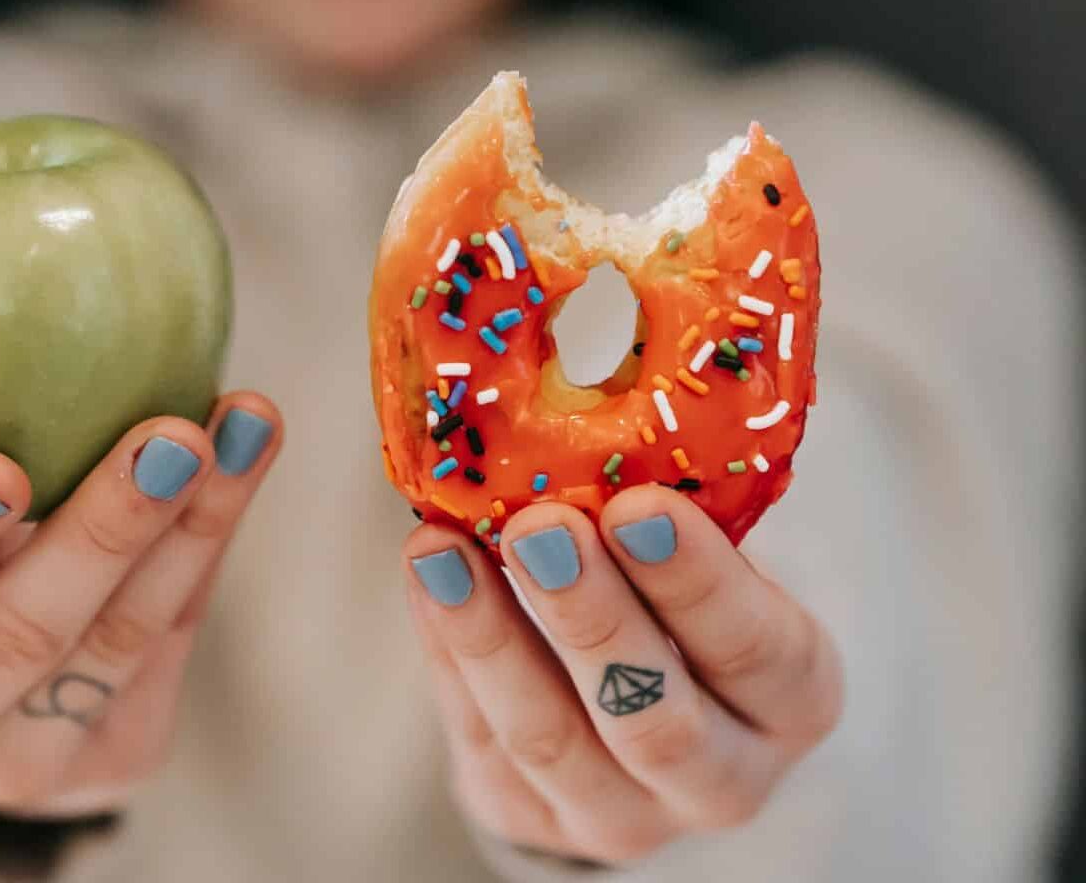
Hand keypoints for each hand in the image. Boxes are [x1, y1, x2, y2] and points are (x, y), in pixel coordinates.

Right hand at [0, 393, 281, 816]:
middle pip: (16, 634)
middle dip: (103, 530)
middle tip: (171, 433)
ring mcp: (15, 769)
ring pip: (117, 644)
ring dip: (192, 526)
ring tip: (243, 424)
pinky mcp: (109, 767)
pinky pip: (170, 647)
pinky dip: (208, 546)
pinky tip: (243, 461)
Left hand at [403, 485, 842, 865]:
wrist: (628, 706)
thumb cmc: (677, 597)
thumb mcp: (704, 556)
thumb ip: (670, 509)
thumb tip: (595, 399)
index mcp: (792, 699)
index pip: (758, 651)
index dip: (698, 582)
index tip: (639, 504)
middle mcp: (721, 779)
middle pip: (655, 718)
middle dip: (592, 617)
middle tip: (540, 525)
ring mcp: (622, 816)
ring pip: (550, 739)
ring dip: (490, 636)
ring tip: (444, 547)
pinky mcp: (528, 819)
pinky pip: (479, 735)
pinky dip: (447, 648)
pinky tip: (428, 573)